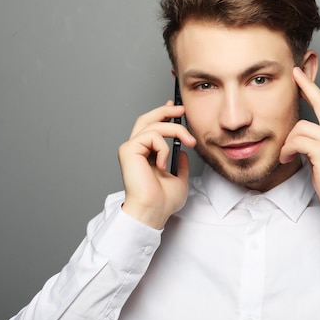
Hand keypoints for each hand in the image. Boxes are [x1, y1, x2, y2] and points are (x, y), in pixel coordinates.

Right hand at [118, 102, 195, 228]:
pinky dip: (164, 148)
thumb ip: (179, 164)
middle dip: (165, 110)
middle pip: (147, 119)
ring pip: (154, 125)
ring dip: (176, 130)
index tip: (176, 109)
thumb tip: (182, 152)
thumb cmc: (163, 201)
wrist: (154, 210)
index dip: (163, 115)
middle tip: (181, 109)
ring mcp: (131, 149)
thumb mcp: (179, 178)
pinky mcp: (129, 150)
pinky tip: (163, 165)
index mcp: (146, 155)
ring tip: (190, 142)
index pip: (152, 127)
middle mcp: (136, 150)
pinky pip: (152, 137)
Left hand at [280, 67, 319, 214]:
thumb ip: (319, 141)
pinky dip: (288, 150)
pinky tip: (287, 160)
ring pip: (300, 128)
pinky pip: (297, 141)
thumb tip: (299, 134)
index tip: (300, 74)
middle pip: (316, 106)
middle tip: (293, 76)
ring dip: (289, 142)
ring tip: (287, 156)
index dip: (312, 88)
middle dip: (304, 89)